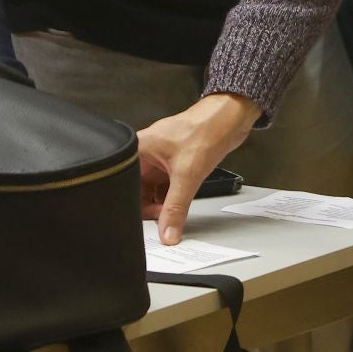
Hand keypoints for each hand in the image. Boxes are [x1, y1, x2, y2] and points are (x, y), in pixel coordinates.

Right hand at [135, 93, 259, 243]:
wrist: (229, 119)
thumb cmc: (204, 130)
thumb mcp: (187, 176)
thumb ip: (175, 208)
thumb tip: (167, 232)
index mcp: (138, 150)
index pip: (123, 185)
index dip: (132, 206)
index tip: (144, 223)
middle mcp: (146, 154)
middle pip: (138, 190)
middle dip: (149, 207)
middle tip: (163, 220)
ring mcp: (160, 159)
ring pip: (153, 190)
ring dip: (162, 203)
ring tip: (172, 214)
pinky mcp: (174, 163)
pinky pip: (167, 186)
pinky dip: (172, 197)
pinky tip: (180, 205)